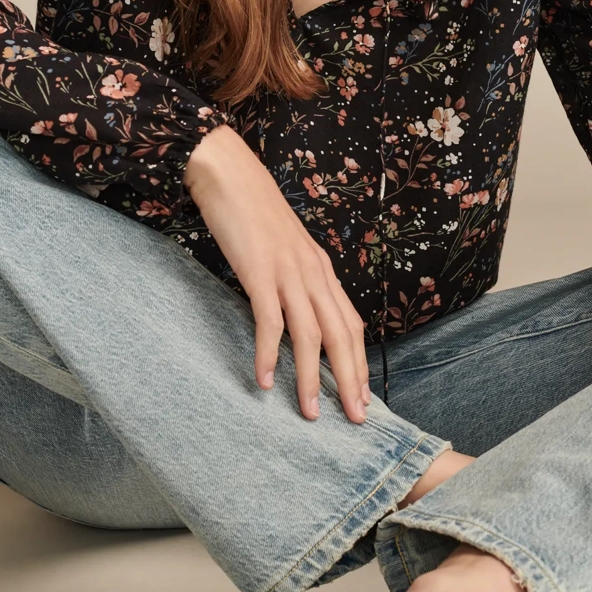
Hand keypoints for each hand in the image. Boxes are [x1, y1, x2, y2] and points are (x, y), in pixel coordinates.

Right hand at [184, 124, 370, 424]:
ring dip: (310, 377)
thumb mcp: (285, 249)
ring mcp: (288, 271)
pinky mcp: (259, 270)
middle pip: (341, 334)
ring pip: (310, 334)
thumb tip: (296, 317)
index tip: (362, 398)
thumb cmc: (254, 212)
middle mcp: (313, 272)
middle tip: (354, 418)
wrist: (230, 173)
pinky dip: (268, 352)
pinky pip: (269, 319)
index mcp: (321, 269)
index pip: (350, 323)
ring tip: (307, 413)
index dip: (358, 363)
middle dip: (349, 379)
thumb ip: (295, 280)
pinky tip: (262, 379)